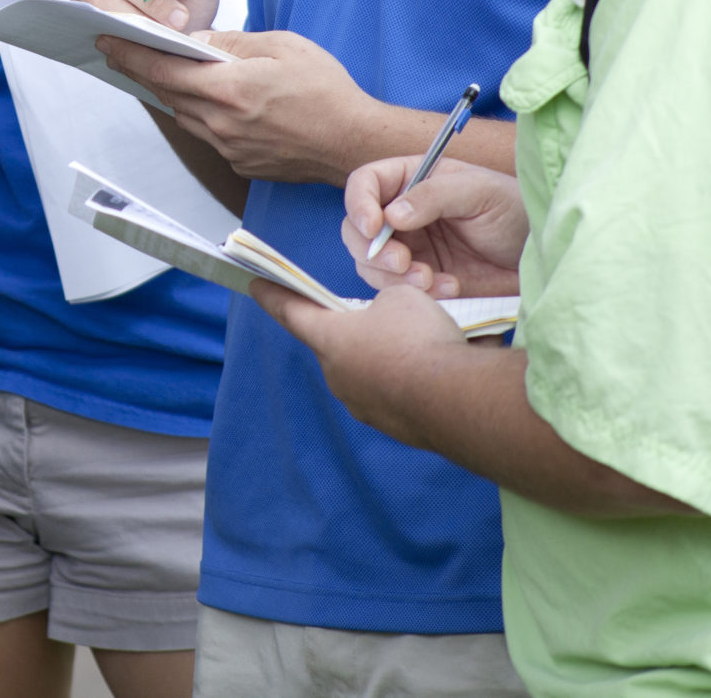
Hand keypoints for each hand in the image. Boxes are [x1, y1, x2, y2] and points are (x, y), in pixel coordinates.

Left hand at [92, 28, 376, 186]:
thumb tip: (194, 41)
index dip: (129, 53)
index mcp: (230, 89)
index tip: (106, 39)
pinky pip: (205, 132)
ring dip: (166, 92)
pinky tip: (199, 98)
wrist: (353, 143)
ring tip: (153, 69)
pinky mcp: (239, 162)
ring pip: (183, 114)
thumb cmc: (326, 91)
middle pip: (166, 93)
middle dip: (139, 69)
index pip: (163, 70)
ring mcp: (228, 147)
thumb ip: (232, 43)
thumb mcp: (282, 47)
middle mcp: (222, 123)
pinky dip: (195, 112)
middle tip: (117, 49)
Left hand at [250, 281, 471, 445]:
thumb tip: (389, 322)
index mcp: (330, 339)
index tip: (255, 285)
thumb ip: (383, 306)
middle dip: (353, 330)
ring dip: (384, 358)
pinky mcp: (391, 425)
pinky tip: (431, 372)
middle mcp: (337, 376)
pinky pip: (392, 394)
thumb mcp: (400, 298)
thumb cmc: (418, 338)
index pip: (292, 312)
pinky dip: (405, 382)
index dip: (274, 296)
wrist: (455, 400)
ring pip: (367, 372)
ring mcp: (363, 406)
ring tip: (419, 345)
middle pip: (336, 345)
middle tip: (383, 318)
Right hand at [342, 156, 527, 297]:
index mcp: (410, 179)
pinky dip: (416, 293)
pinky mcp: (420, 278)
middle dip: (373, 249)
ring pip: (370, 263)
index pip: (364, 184)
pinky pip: (397, 289)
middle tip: (403, 263)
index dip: (359, 204)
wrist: (538, 254)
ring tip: (430, 280)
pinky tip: (450, 288)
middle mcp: (401, 213)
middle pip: (356, 229)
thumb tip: (390, 216)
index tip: (374, 228)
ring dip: (393, 276)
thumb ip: (434, 196)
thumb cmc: (513, 209)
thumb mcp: (479, 191)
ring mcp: (409, 247)